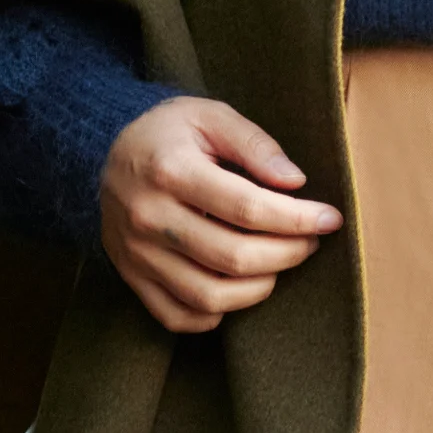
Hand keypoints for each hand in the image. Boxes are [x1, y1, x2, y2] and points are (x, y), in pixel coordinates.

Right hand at [96, 97, 342, 333]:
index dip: (297, 219)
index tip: (330, 219)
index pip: (247, 208)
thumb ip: (254, 144)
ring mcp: (137, 253)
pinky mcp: (131, 277)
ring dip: (259, 289)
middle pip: (232, 257)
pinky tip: (236, 290)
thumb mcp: (209, 116)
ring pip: (208, 296)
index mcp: (170, 170)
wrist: (102, 154)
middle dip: (287, 254)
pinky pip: (177, 316)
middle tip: (309, 242)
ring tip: (278, 264)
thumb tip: (295, 182)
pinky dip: (215, 314)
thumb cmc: (167, 133)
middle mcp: (149, 217)